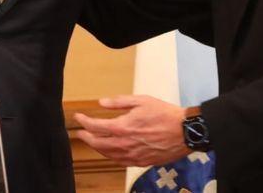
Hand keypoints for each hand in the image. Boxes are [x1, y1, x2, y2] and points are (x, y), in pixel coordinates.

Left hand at [73, 95, 191, 165]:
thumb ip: (119, 102)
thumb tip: (102, 103)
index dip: (84, 122)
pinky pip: (119, 161)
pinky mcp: (140, 162)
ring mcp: (132, 155)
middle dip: (86, 137)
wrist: (184, 132)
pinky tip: (109, 152)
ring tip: (91, 142)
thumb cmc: (165, 114)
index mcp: (123, 127)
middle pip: (98, 143)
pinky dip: (110, 156)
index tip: (78, 118)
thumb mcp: (142, 101)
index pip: (96, 127)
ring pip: (107, 154)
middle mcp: (125, 143)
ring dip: (96, 148)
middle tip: (80, 133)